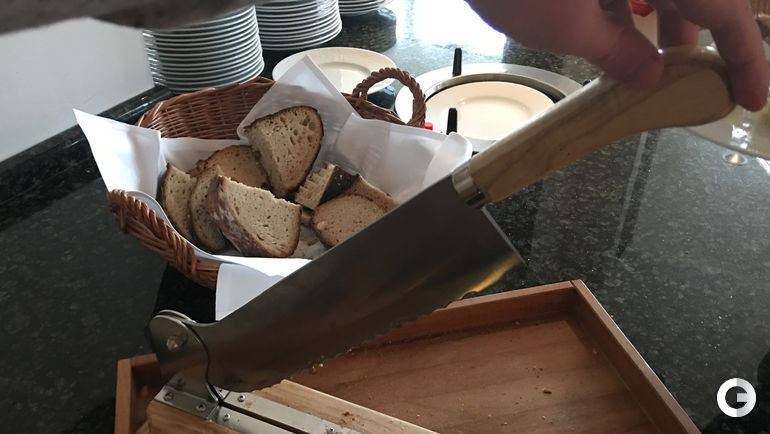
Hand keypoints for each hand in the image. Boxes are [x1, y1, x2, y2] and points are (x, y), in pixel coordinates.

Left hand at [466, 0, 767, 110]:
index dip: (745, 58)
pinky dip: (626, 4)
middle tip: (687, 82)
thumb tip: (648, 75)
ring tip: (645, 63)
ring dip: (659, 21)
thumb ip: (618, 53)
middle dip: (695, 39)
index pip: (727, 11)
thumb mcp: (567, 29)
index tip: (748, 98)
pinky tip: (611, 28)